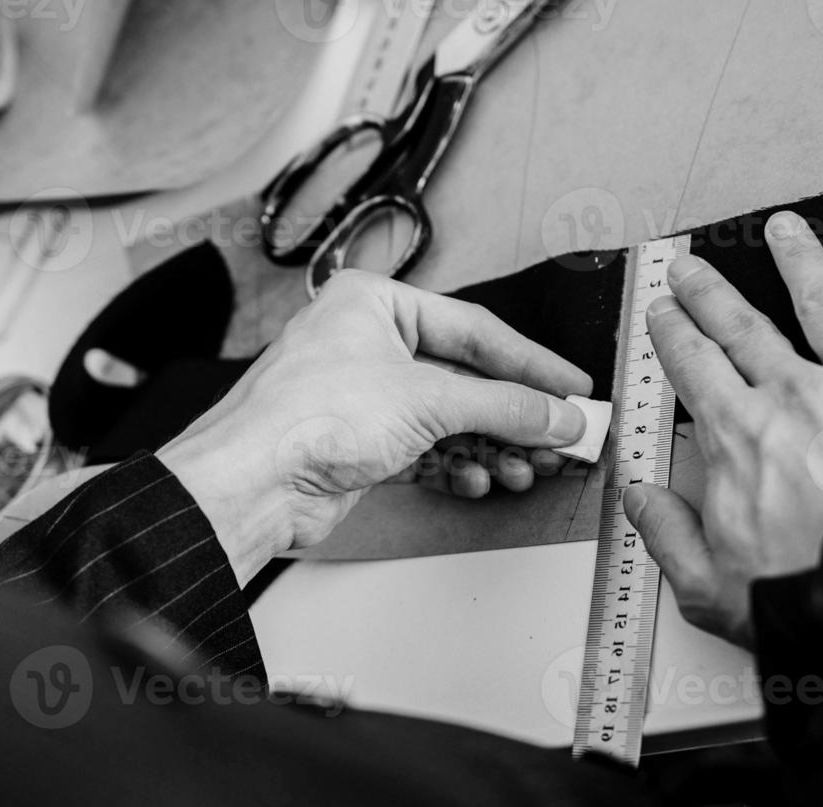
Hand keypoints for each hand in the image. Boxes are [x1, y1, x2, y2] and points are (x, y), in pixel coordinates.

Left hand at [159, 270, 590, 584]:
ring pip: (448, 420)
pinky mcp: (359, 445)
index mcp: (375, 304)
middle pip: (465, 379)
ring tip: (528, 466)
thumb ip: (504, 407)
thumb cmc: (305, 418)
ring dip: (492, 447)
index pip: (474, 330)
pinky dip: (456, 466)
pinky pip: (425, 451)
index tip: (572, 386)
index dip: (531, 362)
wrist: (250, 486)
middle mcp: (366, 344)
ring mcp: (362, 397)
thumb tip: (557, 415)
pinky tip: (480, 480)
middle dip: (515, 414)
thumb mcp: (427, 400)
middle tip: (562, 435)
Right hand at [624, 213, 822, 647]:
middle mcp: (796, 397)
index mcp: (741, 438)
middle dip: (710, 292)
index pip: (694, 367)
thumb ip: (666, 535)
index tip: (663, 314)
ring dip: (795, 259)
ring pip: (820, 301)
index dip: (673, 333)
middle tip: (692, 268)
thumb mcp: (710, 586)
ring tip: (780, 228)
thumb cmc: (819, 598)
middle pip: (742, 327)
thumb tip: (638, 497)